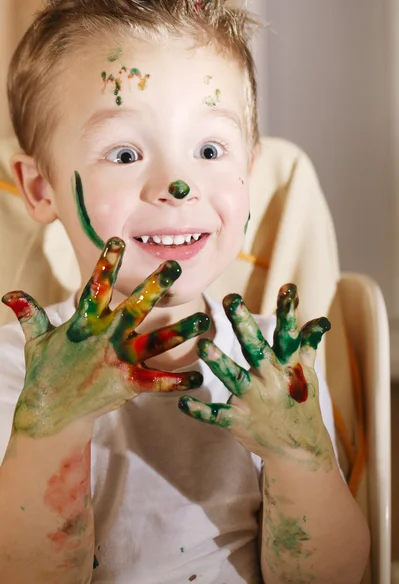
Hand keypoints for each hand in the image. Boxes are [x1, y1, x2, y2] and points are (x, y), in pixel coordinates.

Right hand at [3, 238, 208, 437]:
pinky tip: (197, 376)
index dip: (107, 263)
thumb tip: (9, 294)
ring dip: (181, 331)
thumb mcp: (36, 340)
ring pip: (155, 341)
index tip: (118, 241)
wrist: (49, 414)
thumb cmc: (44, 373)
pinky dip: (177, 380)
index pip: (96, 286)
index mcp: (85, 323)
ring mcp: (118, 360)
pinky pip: (157, 381)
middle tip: (174, 267)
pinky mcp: (127, 384)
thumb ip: (30, 313)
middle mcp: (105, 337)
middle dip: (154, 287)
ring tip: (204, 320)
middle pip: (134, 307)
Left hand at [179, 284, 332, 466]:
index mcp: (288, 366)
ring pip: (236, 378)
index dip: (289, 311)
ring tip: (203, 347)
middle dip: (245, 324)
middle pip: (257, 348)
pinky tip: (182, 402)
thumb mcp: (309, 376)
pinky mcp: (240, 421)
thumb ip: (307, 347)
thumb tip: (319, 321)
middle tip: (232, 299)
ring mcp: (256, 401)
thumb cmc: (301, 405)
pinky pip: (217, 415)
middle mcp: (272, 379)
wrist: (300, 452)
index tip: (288, 287)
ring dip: (220, 363)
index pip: (288, 333)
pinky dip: (200, 411)